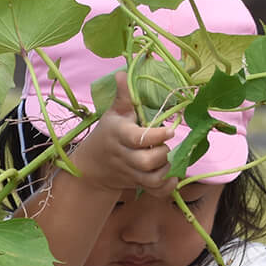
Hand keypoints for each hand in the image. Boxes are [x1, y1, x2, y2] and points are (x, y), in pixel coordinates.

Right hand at [69, 72, 174, 194]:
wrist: (93, 166)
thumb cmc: (108, 134)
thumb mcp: (113, 113)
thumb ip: (123, 95)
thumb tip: (123, 72)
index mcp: (119, 134)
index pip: (137, 138)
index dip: (155, 136)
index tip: (169, 131)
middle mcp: (124, 156)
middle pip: (145, 162)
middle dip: (162, 154)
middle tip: (167, 146)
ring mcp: (131, 173)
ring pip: (151, 179)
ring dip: (166, 171)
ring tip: (170, 160)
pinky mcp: (137, 185)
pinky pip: (154, 193)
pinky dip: (167, 188)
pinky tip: (172, 176)